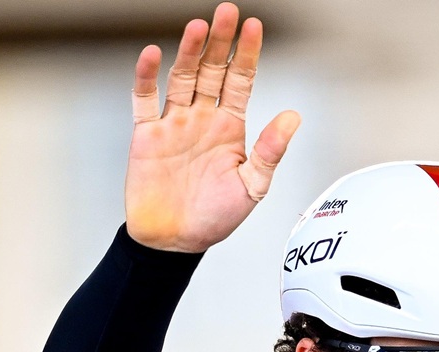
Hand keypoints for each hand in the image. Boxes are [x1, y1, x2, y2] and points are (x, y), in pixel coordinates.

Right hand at [125, 2, 300, 251]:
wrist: (175, 241)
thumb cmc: (214, 218)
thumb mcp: (252, 187)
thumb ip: (270, 152)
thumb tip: (293, 118)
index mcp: (230, 130)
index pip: (240, 82)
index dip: (247, 56)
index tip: (254, 28)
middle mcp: (203, 120)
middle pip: (212, 71)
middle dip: (221, 43)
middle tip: (228, 13)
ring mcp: (174, 124)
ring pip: (182, 79)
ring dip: (190, 53)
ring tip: (199, 28)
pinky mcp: (147, 135)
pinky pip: (144, 99)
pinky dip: (146, 77)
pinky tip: (152, 55)